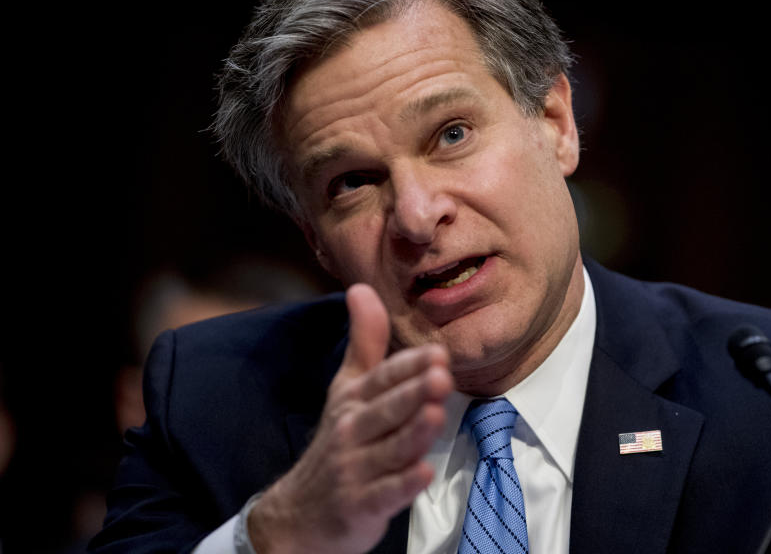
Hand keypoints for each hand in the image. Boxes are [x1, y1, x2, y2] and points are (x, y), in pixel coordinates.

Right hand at [248, 283, 452, 552]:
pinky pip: (385, 495)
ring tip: (436, 415)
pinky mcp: (361, 506)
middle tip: (441, 377)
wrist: (299, 513)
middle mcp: (352, 431)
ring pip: (390, 449)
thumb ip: (364, 341)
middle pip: (386, 410)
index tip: (436, 354)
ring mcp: (355, 470)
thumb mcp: (346, 389)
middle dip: (413, 393)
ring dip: (413, 433)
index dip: (409, 367)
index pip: (382, 378)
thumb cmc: (338, 441)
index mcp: (353, 400)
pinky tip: (423, 473)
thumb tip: (361, 287)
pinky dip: (404, 485)